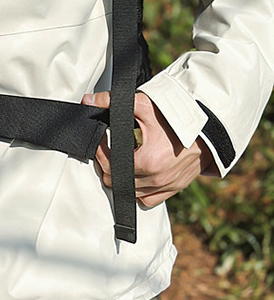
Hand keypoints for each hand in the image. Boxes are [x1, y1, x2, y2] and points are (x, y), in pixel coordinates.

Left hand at [81, 90, 212, 207]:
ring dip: (122, 179)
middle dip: (108, 165)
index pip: (109, 167)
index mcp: (147, 161)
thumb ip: (112, 102)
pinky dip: (140, 190)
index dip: (100, 152)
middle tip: (109, 150)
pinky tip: (138, 174)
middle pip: (116, 183)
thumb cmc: (179, 117)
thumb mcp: (144, 105)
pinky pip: (149, 199)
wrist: (210, 127)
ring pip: (130, 193)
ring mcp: (166, 186)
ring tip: (123, 160)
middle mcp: (156, 179)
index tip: (101, 141)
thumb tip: (89, 100)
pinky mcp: (175, 188)